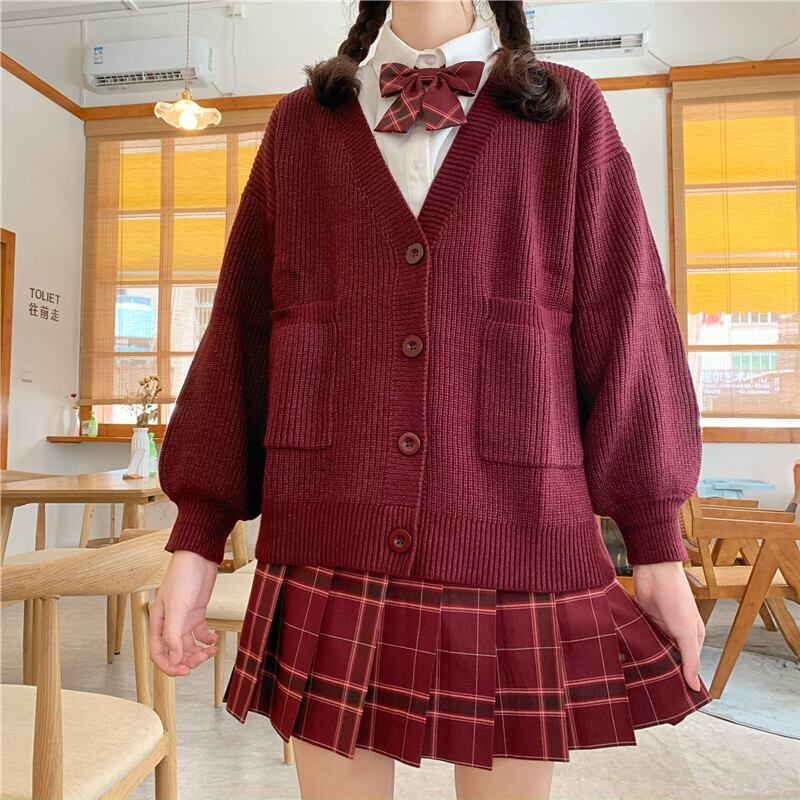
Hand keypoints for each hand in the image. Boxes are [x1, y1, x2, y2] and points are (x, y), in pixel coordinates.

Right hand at [149, 549, 220, 676]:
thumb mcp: (177, 606)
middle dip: (189, 659)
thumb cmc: (183, 576)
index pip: (158, 653)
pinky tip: (214, 640)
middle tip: (203, 659)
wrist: (199, 556)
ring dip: (199, 651)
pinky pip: (200, 633)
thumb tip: (174, 658)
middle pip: (176, 651)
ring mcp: (184, 618)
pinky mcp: (197, 612)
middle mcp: (170, 623)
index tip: (185, 671)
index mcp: (159, 622)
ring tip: (211, 651)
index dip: (170, 666)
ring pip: (189, 644)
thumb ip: (173, 634)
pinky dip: (207, 639)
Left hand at [633, 560, 704, 691]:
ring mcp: (658, 626)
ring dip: (646, 658)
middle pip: (669, 658)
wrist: (654, 570)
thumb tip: (695, 687)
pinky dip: (635, 645)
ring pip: (652, 648)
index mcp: (692, 637)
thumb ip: (690, 659)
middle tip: (651, 693)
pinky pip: (639, 636)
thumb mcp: (686, 631)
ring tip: (636, 678)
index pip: (688, 665)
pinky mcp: (642, 619)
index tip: (673, 700)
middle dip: (661, 671)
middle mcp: (676, 633)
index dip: (682, 680)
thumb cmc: (676, 598)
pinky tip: (626, 658)